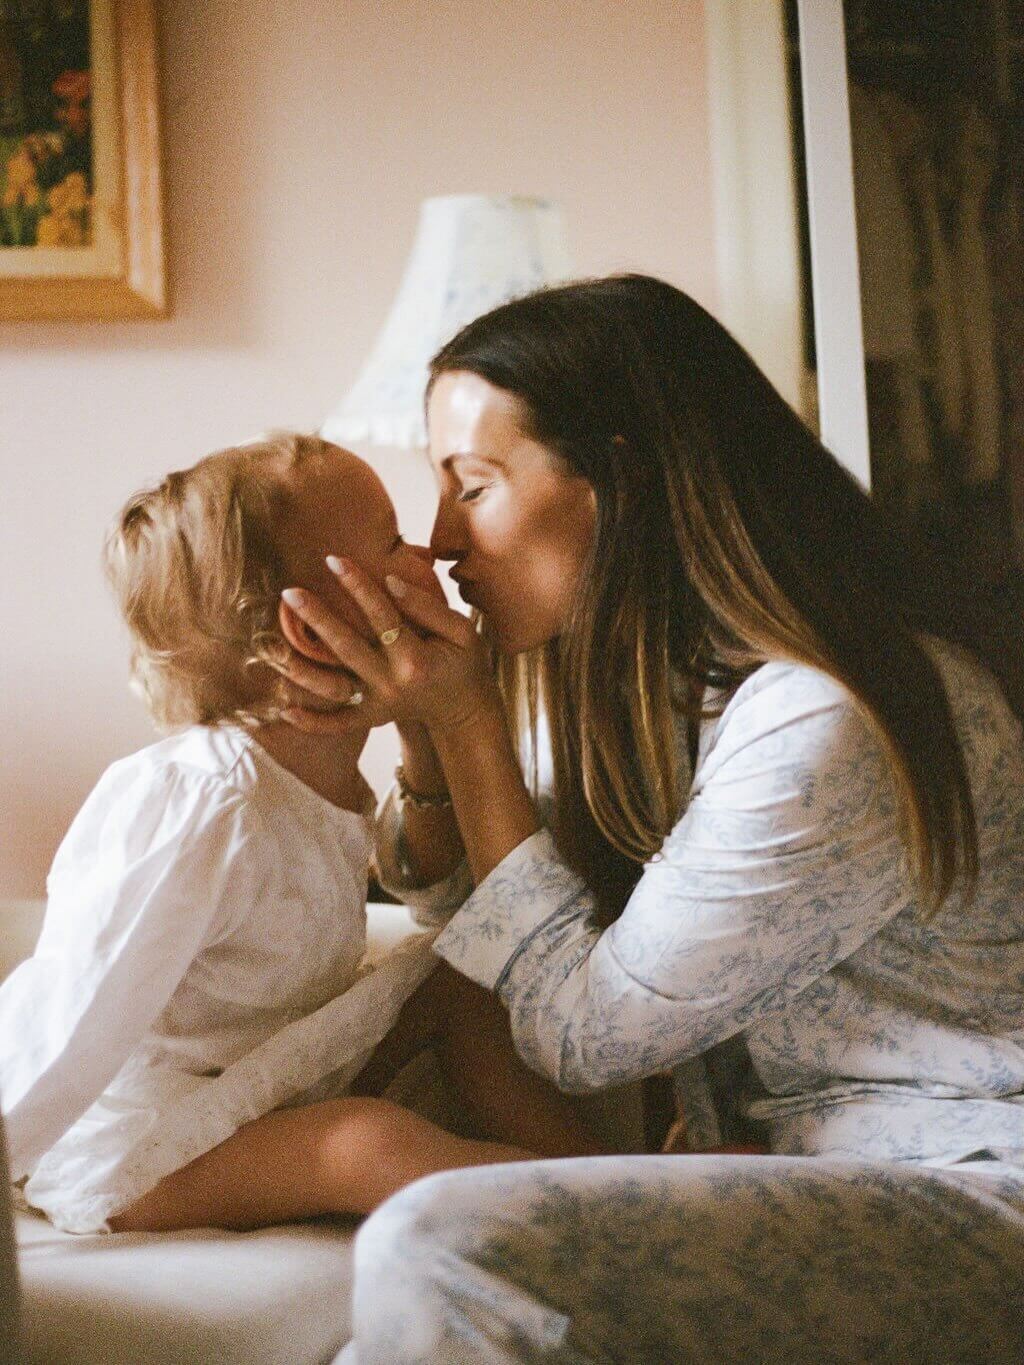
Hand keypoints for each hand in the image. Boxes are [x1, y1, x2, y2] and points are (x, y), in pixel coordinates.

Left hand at [279, 557, 499, 736]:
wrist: (466, 710)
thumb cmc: (464, 663)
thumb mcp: (462, 631)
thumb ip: (427, 607)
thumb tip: (390, 582)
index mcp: (416, 660)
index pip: (382, 616)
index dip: (358, 586)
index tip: (333, 560)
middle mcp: (392, 684)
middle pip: (348, 648)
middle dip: (318, 618)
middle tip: (289, 592)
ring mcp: (379, 705)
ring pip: (334, 688)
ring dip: (303, 671)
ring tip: (272, 649)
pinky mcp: (372, 718)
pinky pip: (339, 724)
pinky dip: (313, 722)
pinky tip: (285, 710)